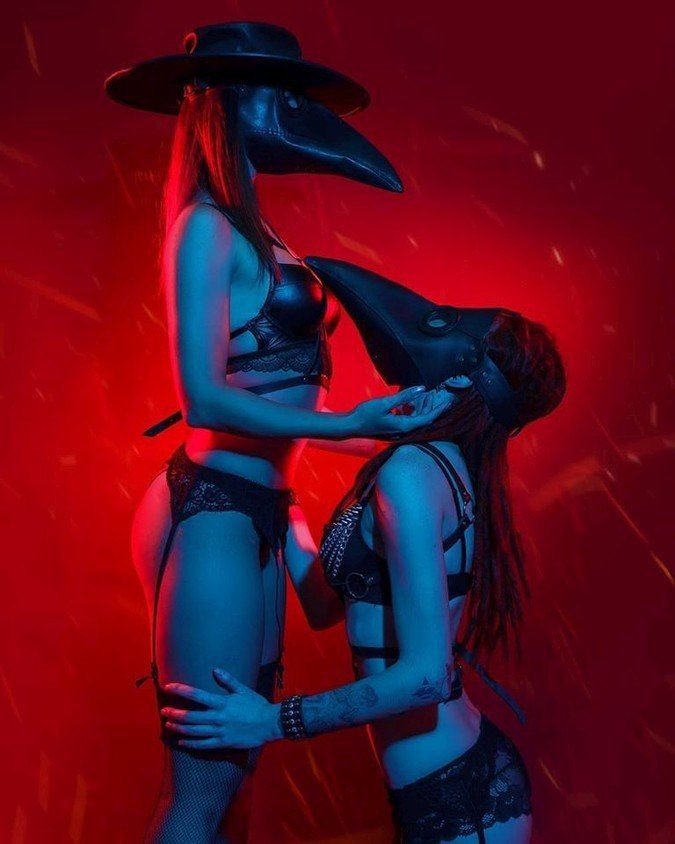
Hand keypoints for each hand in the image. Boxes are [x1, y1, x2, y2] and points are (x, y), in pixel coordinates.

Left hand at [161, 669, 281, 750]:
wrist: (269, 723)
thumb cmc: (256, 705)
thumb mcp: (243, 690)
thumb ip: (228, 680)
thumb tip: (215, 670)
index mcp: (222, 703)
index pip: (197, 695)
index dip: (181, 690)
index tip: (168, 687)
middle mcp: (218, 717)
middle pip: (191, 716)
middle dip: (175, 713)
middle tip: (163, 711)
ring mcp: (219, 731)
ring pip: (194, 731)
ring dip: (180, 727)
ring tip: (169, 724)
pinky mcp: (223, 743)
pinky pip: (203, 745)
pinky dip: (191, 743)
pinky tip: (182, 741)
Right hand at [348, 386, 455, 438]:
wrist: (350, 426)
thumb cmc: (366, 414)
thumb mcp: (385, 403)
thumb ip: (404, 396)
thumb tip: (421, 388)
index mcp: (404, 425)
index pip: (426, 419)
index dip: (438, 410)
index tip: (447, 403)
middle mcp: (403, 430)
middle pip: (422, 419)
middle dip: (429, 406)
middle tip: (434, 394)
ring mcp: (397, 430)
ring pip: (414, 419)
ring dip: (419, 408)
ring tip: (424, 395)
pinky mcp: (392, 427)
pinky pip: (406, 419)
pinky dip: (410, 410)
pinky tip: (408, 402)